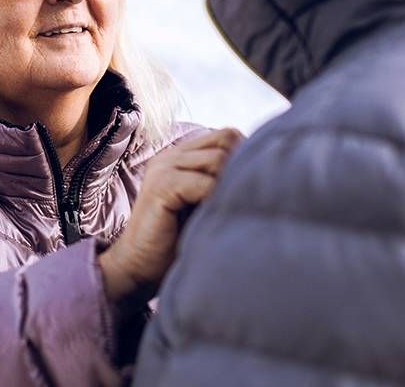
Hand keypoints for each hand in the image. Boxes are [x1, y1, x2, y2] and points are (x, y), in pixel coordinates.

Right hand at [98, 128, 242, 305]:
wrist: (138, 269)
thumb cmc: (175, 243)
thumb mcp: (205, 206)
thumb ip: (222, 185)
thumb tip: (265, 174)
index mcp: (181, 156)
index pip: (226, 135)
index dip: (245, 156)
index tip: (254, 187)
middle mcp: (171, 156)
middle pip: (226, 139)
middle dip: (242, 167)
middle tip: (244, 200)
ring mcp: (164, 168)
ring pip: (218, 159)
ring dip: (231, 186)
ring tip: (230, 213)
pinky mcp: (161, 187)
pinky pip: (203, 184)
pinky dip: (216, 202)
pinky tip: (214, 221)